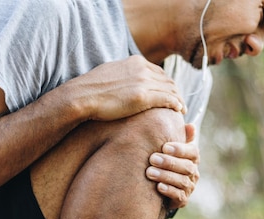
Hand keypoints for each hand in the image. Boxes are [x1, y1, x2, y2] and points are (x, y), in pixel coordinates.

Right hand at [68, 55, 185, 120]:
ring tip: (182, 110)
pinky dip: (176, 105)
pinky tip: (179, 111)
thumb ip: (122, 75)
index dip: (167, 84)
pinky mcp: (143, 96)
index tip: (170, 93)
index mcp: (135, 61)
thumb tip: (123, 82)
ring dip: (179, 100)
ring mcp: (143, 81)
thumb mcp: (109, 74)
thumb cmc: (90, 90)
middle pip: (168, 80)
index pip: (159, 72)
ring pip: (171, 90)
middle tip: (180, 103)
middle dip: (176, 92)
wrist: (81, 96)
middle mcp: (142, 69)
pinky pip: (168, 99)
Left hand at [146, 124, 199, 209]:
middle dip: (169, 162)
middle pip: (187, 167)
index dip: (180, 149)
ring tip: (149, 172)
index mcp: (192, 158)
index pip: (193, 152)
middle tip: (152, 159)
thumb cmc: (164, 163)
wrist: (160, 188)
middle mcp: (193, 173)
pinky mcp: (183, 199)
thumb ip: (178, 137)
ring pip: (182, 181)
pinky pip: (179, 196)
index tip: (165, 147)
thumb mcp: (169, 149)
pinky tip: (158, 186)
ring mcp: (189, 187)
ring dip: (165, 176)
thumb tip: (191, 126)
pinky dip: (169, 190)